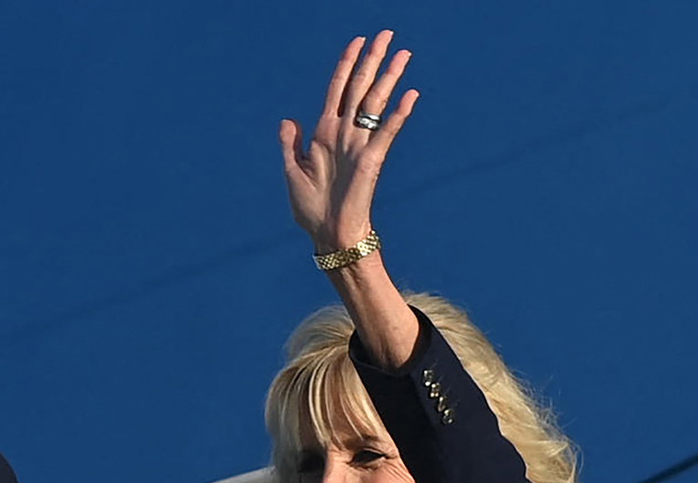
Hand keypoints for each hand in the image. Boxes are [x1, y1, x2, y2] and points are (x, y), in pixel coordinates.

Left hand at [279, 31, 418, 251]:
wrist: (327, 234)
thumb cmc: (311, 208)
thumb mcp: (292, 171)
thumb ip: (290, 144)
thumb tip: (288, 119)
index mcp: (323, 133)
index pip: (337, 89)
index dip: (346, 64)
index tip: (356, 41)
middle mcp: (344, 133)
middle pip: (360, 87)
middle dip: (372, 60)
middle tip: (387, 34)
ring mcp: (359, 144)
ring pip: (376, 102)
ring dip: (389, 77)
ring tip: (403, 54)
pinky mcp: (372, 160)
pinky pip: (387, 132)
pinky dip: (398, 114)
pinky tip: (410, 95)